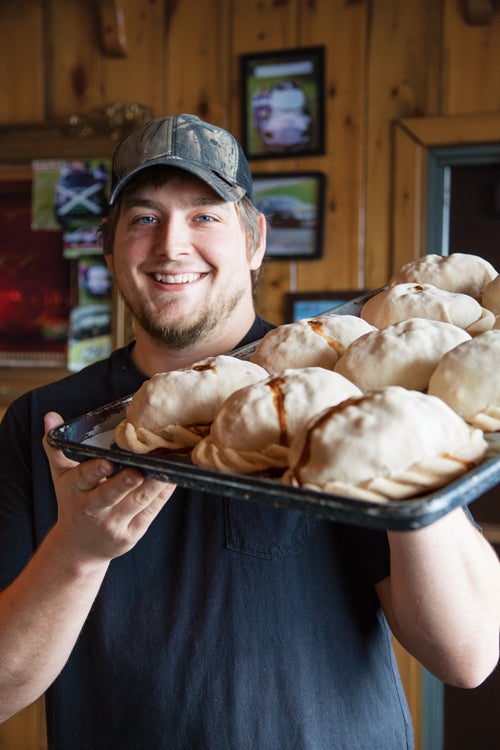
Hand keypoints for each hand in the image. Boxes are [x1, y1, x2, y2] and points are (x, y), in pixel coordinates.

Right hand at [43, 411, 175, 564]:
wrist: (78, 549)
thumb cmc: (73, 502)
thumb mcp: (60, 477)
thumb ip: (56, 446)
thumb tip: (50, 416)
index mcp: (74, 490)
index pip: (83, 478)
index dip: (95, 471)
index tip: (106, 462)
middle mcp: (93, 509)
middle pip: (111, 493)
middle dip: (125, 483)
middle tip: (138, 470)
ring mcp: (114, 523)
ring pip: (137, 501)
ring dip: (154, 484)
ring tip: (168, 466)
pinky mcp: (132, 533)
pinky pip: (151, 511)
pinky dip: (163, 494)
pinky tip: (173, 478)